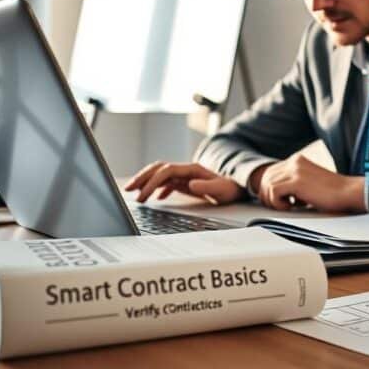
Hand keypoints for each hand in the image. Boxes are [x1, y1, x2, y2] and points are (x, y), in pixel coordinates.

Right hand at [124, 162, 245, 204]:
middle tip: (128, 190)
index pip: (166, 172)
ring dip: (147, 182)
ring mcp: (186, 175)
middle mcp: (186, 170)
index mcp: (192, 170)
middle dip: (142, 178)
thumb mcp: (221, 190)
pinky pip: (168, 182)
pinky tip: (155, 198)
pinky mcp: (187, 182)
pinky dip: (158, 188)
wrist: (241, 187)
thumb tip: (191, 185)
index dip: (152, 182)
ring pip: (161, 174)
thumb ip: (207, 187)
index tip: (143, 195)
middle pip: (159, 169)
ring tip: (134, 193)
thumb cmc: (232, 189)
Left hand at [251, 155, 364, 212]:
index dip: (269, 188)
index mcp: (297, 160)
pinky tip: (291, 206)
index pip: (270, 171)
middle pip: (266, 177)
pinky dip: (278, 202)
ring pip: (267, 184)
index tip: (277, 201)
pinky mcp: (297, 180)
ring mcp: (295, 169)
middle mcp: (294, 161)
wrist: (348, 193)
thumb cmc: (331, 194)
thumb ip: (292, 183)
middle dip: (267, 195)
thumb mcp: (308, 183)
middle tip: (279, 206)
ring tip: (288, 206)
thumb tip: (274, 194)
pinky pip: (274, 191)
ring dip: (273, 200)